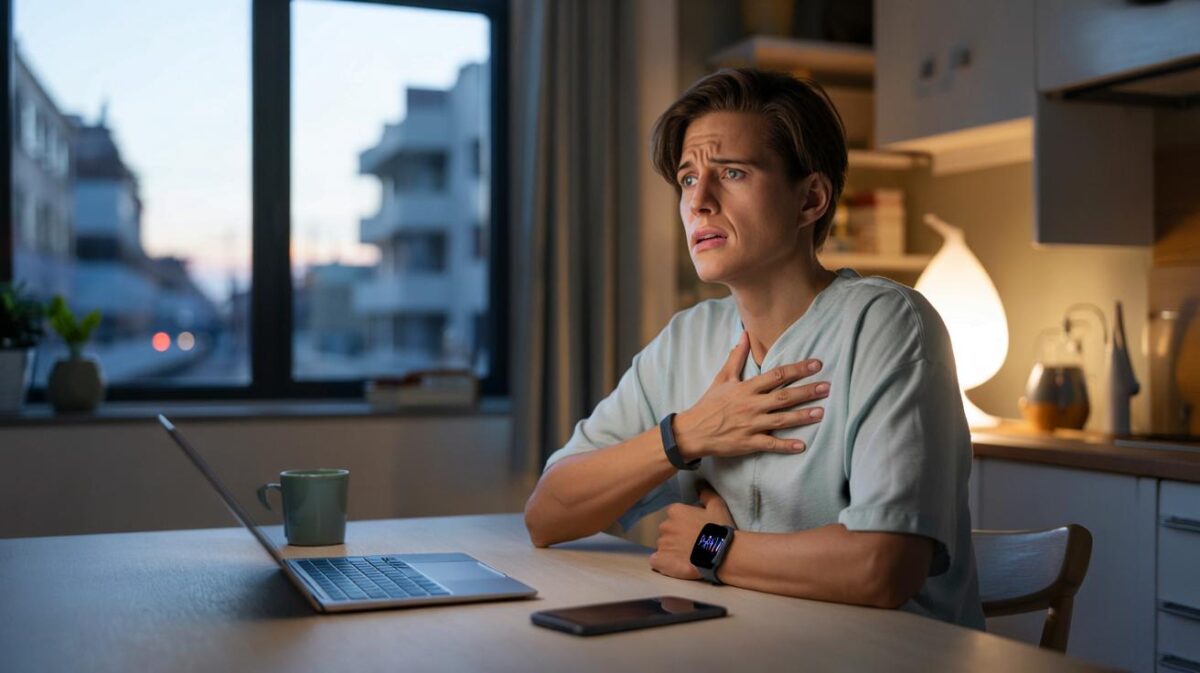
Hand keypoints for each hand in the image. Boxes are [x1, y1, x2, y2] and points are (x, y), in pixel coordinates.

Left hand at [649, 487, 734, 579]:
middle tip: (693, 543)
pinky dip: (663, 561)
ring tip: (688, 556)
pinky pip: (656, 560)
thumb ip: (706, 494)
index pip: (674, 515)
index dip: (685, 522)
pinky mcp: (662, 560)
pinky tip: (674, 563)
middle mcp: (665, 525)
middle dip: (677, 535)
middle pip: (668, 530)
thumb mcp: (717, 506)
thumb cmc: (718, 529)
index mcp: (675, 511)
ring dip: (673, 549)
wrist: (720, 553)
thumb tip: (700, 488)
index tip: (695, 528)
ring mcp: (662, 543)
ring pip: (664, 545)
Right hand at [674, 331, 828, 460]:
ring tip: (822, 412)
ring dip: (802, 416)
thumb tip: (744, 334)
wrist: (692, 431)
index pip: (776, 375)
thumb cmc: (709, 403)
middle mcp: (751, 405)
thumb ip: (736, 357)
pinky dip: (786, 446)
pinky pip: (770, 445)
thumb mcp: (722, 378)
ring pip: (781, 420)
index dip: (797, 369)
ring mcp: (751, 425)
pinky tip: (802, 446)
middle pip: (783, 397)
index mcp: (746, 388)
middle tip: (827, 387)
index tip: (817, 364)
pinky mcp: (748, 442)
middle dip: (806, 391)